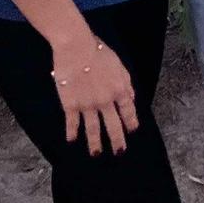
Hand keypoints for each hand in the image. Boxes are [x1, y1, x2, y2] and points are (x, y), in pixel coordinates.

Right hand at [50, 29, 138, 154]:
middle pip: (113, 125)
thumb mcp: (118, 64)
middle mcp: (105, 101)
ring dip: (95, 143)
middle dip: (117, 140)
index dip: (131, 122)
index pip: (128, 110)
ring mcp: (87, 105)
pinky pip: (72, 123)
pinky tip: (72, 140)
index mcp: (118, 89)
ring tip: (96, 154)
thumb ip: (126, 83)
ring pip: (93, 129)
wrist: (76, 47)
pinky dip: (72, 133)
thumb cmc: (98, 51)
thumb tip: (131, 98)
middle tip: (119, 152)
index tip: (133, 131)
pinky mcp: (70, 105)